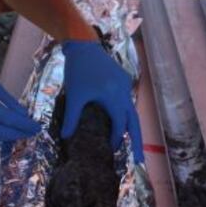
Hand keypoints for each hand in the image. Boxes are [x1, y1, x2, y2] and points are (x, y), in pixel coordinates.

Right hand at [0, 59, 40, 141]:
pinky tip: (3, 131)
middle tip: (32, 132)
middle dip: (20, 133)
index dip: (27, 126)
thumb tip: (24, 114)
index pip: (12, 121)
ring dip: (9, 135)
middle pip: (5, 133)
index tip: (37, 127)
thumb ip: (9, 102)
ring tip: (20, 132)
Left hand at [61, 40, 143, 159]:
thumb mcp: (74, 96)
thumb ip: (72, 118)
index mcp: (114, 96)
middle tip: (140, 161)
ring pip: (131, 110)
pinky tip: (120, 120)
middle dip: (137, 141)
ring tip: (131, 143)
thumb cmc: (77, 70)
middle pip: (134, 121)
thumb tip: (65, 137)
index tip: (111, 150)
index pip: (120, 124)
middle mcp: (124, 91)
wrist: (83, 45)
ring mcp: (125, 84)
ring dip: (130, 127)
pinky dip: (125, 113)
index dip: (116, 138)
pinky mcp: (123, 79)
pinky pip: (126, 100)